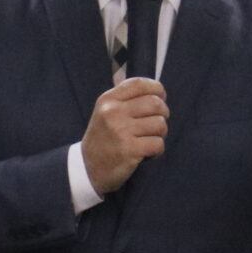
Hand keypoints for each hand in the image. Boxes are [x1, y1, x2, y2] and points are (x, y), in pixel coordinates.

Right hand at [82, 77, 168, 194]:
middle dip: (163, 114)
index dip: (157, 89)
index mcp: (107, 100)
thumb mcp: (105, 112)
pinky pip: (158, 144)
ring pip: (160, 124)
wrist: (88, 168)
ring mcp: (121, 131)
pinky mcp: (129, 150)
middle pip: (155, 103)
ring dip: (160, 134)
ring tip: (150, 139)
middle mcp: (113, 112)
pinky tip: (148, 153)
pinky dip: (157, 150)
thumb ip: (125, 98)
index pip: (139, 84)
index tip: (161, 98)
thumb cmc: (103, 138)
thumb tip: (156, 90)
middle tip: (158, 123)